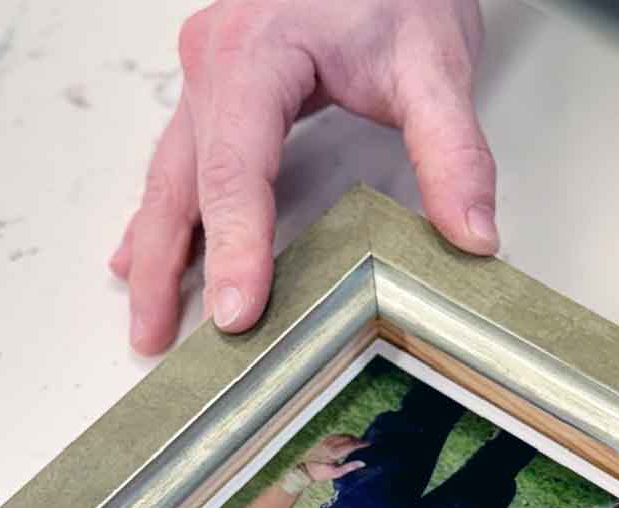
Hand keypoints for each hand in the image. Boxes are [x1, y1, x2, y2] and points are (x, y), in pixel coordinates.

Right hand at [110, 0, 497, 352]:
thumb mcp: (434, 62)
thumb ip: (453, 149)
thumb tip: (473, 232)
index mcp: (254, 55)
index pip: (237, 171)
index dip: (238, 247)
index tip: (239, 312)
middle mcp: (215, 62)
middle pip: (184, 183)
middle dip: (170, 269)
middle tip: (159, 341)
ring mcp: (209, 74)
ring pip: (170, 175)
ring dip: (156, 250)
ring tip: (148, 320)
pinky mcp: (219, 85)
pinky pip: (180, 157)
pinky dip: (167, 212)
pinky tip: (146, 252)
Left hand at [301, 432, 371, 480]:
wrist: (304, 471)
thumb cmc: (320, 474)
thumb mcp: (336, 473)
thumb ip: (349, 467)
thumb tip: (362, 463)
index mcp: (334, 452)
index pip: (351, 445)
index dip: (361, 443)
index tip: (368, 443)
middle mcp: (329, 444)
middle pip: (347, 438)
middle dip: (356, 439)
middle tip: (364, 442)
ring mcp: (324, 441)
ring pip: (340, 435)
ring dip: (349, 437)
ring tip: (356, 440)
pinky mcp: (321, 441)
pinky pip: (334, 435)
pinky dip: (341, 436)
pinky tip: (344, 439)